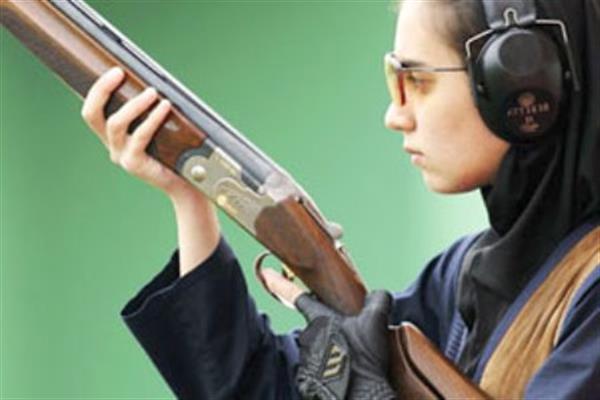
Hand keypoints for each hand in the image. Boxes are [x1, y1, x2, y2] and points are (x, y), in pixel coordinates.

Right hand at [80, 67, 198, 199]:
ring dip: (134, 103)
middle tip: (119, 73)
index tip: (115, 70)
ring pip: (116, 124)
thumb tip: (156, 81)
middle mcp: (112, 146)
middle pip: (93, 114)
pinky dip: (152, 118)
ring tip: (152, 92)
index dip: (98, 89)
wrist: (187, 184)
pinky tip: (164, 107)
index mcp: (113, 136)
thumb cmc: (176, 153)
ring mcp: (121, 156)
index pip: (92, 110)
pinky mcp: (134, 164)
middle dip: (102, 90)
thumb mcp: (160, 128)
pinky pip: (139, 136)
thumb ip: (151, 111)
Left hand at [294, 291, 395, 399]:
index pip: (303, 300)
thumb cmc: (364, 357)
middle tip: (350, 336)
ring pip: (316, 348)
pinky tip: (344, 373)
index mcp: (319, 320)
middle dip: (329, 329)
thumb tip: (378, 294)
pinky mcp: (306, 380)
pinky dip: (326, 369)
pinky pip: (315, 370)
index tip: (310, 295)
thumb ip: (378, 300)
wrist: (359, 395)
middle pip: (315, 327)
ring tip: (349, 358)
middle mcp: (307, 338)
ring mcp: (305, 360)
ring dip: (328, 349)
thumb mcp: (376, 321)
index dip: (307, 296)